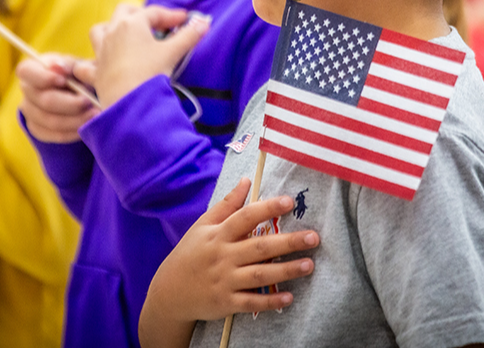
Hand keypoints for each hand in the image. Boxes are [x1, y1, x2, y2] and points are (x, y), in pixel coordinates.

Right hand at [18, 55, 100, 142]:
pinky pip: (54, 135)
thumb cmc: (78, 73)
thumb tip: (59, 67)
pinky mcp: (38, 129)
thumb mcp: (77, 64)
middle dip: (69, 103)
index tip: (64, 80)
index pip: (26, 72)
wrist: (81, 91)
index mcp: (32, 68)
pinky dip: (73, 132)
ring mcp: (30, 111)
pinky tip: (88, 127)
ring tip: (95, 115)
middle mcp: (27, 90)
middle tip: (89, 101)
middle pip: (43, 100)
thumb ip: (69, 65)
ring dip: (75, 119)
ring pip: (50, 121)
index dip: (43, 77)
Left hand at [87, 4, 210, 108]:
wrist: (129, 101)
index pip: (154, 13)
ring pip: (100, 30)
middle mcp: (113, 32)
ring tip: (123, 37)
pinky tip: (97, 66)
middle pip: (124, 12)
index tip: (185, 20)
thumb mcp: (173, 52)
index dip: (171, 15)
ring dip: (110, 29)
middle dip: (140, 14)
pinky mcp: (95, 71)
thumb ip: (189, 36)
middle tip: (155, 25)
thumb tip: (205, 23)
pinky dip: (90, 64)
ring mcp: (101, 51)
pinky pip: (86, 64)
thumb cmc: (150, 72)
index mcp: (133, 23)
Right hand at [138, 178, 319, 347]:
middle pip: (259, 247)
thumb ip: (227, 204)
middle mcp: (223, 257)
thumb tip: (246, 180)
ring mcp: (225, 281)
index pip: (245, 217)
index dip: (267, 208)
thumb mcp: (203, 225)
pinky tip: (289, 297)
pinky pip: (252, 303)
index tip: (289, 202)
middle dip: (288, 242)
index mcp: (218, 234)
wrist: (169, 292)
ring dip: (286, 271)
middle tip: (314, 237)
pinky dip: (270, 301)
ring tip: (309, 264)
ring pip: (260, 276)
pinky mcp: (226, 303)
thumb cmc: (190, 253)